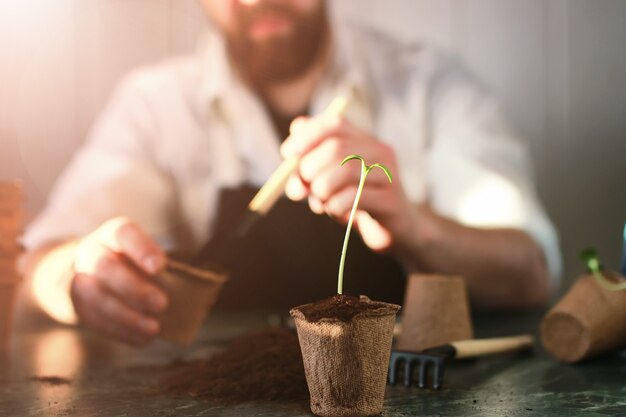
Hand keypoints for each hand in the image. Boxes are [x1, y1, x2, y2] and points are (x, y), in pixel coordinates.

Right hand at [71, 217, 167, 345]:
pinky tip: (142, 339)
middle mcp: (90, 252)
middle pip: (104, 267)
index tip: (160, 267)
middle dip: (134, 288)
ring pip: (95, 297)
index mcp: (112, 234)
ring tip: (154, 328)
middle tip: (162, 304)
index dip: (141, 249)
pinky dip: (120, 331)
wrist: (85, 273)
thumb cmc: (129, 263)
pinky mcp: (74, 306)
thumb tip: (200, 294)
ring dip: (126, 316)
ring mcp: (77, 279)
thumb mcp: (143, 255)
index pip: (123, 233)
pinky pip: (93, 320)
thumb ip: (164, 269)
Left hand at [280, 114, 417, 252]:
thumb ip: (308, 169)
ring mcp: (389, 175)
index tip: (287, 154)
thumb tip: (290, 162)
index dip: (307, 136)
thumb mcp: (328, 181)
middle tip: (302, 188)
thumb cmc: (355, 203)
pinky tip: (337, 213)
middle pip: (336, 148)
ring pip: (345, 171)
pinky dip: (334, 207)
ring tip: (320, 202)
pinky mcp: (391, 200)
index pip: (335, 124)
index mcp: (364, 141)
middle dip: (309, 168)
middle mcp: (380, 152)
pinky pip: (353, 198)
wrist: (394, 231)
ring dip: (321, 190)